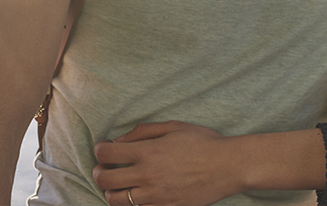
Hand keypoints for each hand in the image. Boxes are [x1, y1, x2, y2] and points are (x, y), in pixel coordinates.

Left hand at [93, 121, 242, 205]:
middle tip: (102, 168)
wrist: (228, 166)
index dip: (99, 150)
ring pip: (117, 200)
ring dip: (112, 191)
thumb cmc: (203, 142)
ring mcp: (155, 195)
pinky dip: (132, 202)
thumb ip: (144, 131)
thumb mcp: (174, 127)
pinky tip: (138, 192)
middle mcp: (147, 175)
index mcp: (148, 152)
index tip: (102, 149)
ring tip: (117, 184)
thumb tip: (119, 140)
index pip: (107, 154)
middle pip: (105, 179)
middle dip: (98, 172)